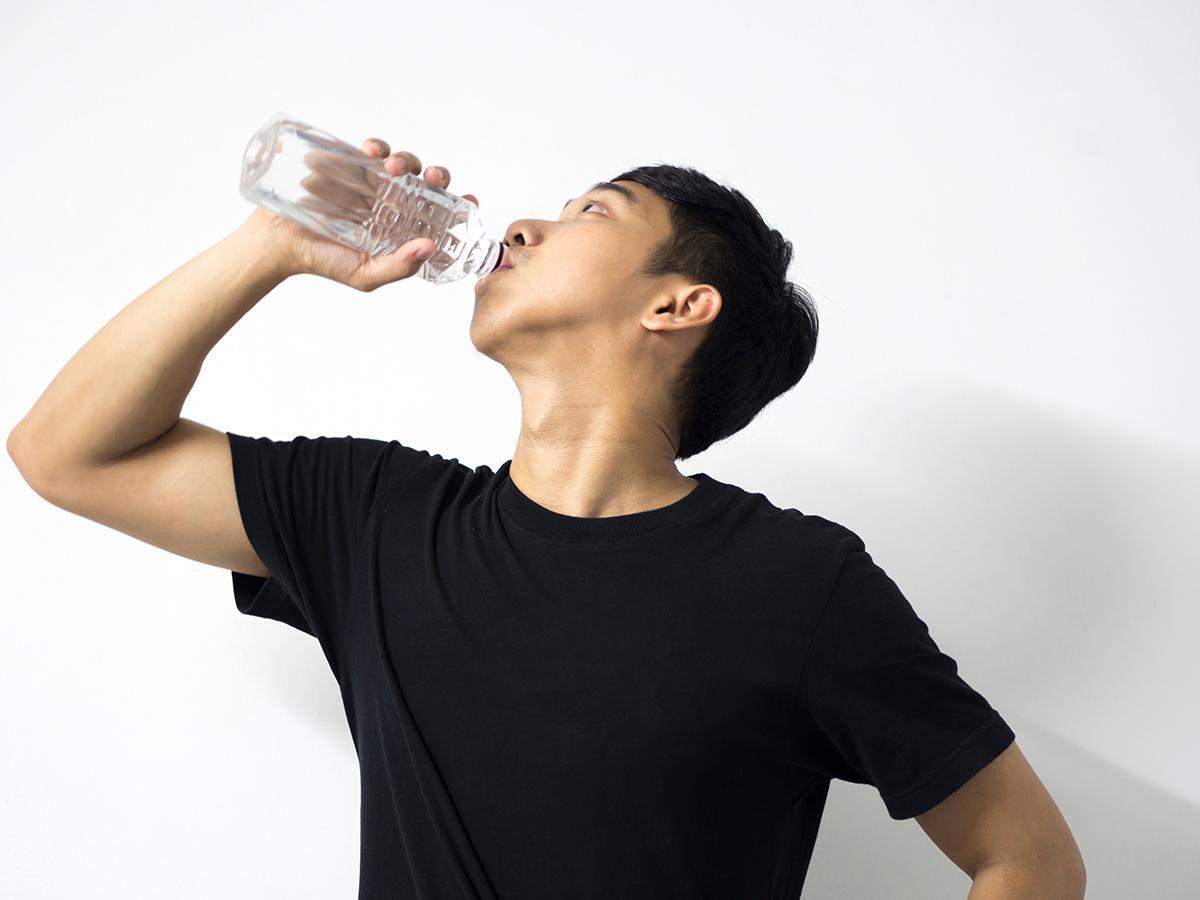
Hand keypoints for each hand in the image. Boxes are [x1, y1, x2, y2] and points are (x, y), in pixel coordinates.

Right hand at [245, 136, 479, 291]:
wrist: (278, 244)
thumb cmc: (325, 262)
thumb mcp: (366, 275)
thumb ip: (399, 267)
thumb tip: (430, 247)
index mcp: (403, 228)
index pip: (439, 214)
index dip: (459, 205)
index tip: (470, 201)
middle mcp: (392, 203)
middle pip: (426, 183)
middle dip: (437, 176)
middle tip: (433, 178)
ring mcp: (371, 183)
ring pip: (402, 163)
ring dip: (406, 159)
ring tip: (394, 166)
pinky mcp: (348, 165)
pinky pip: (369, 150)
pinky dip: (376, 146)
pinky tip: (374, 151)